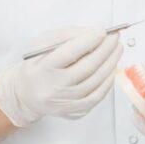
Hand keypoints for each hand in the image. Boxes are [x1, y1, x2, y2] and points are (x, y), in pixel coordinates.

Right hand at [0, 27, 122, 126]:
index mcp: (43, 69)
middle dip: (105, 50)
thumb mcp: (43, 43)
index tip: (102, 31)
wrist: (28, 94)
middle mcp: (54, 88)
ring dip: (111, 63)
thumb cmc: (38, 65)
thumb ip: (67, 35)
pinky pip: (98, 95)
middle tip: (115, 37)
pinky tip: (112, 68)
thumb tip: (95, 33)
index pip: (68, 54)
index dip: (88, 41)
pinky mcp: (75, 112)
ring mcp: (66, 103)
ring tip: (117, 49)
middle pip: (87, 67)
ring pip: (96, 82)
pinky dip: (108, 80)